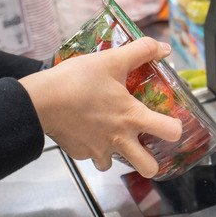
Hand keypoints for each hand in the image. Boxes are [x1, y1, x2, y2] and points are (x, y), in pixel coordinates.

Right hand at [20, 37, 182, 176]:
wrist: (39, 101)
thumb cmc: (75, 81)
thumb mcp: (111, 60)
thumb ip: (141, 51)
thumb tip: (163, 47)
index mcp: (132, 117)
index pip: (171, 132)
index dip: (176, 129)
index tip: (171, 124)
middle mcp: (119, 139)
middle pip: (149, 168)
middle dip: (151, 162)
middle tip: (145, 147)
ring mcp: (99, 150)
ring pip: (115, 164)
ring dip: (116, 154)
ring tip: (109, 136)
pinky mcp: (80, 154)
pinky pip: (91, 157)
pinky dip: (91, 147)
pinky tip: (86, 130)